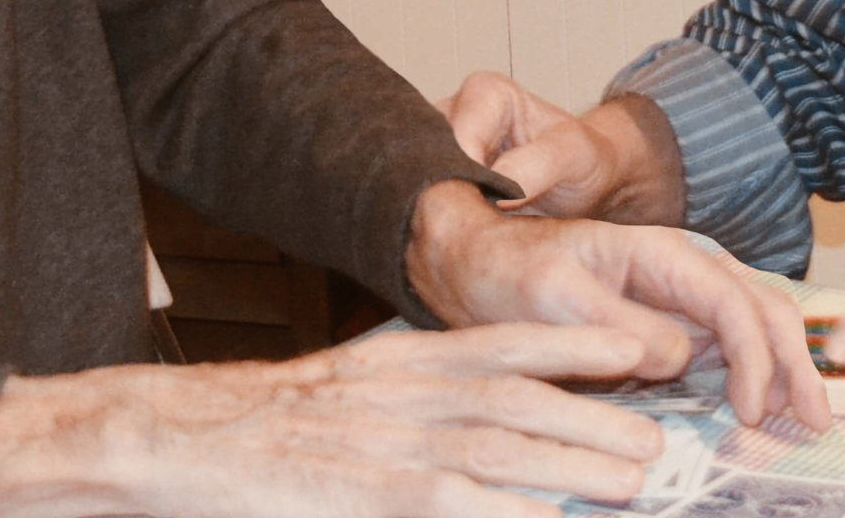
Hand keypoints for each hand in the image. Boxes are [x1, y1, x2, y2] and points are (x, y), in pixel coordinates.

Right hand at [0, 324, 664, 516]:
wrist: (185, 438)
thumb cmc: (267, 421)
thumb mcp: (350, 385)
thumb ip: (413, 393)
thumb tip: (471, 412)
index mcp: (402, 360)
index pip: (503, 344)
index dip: (573, 346)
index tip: (632, 350)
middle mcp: (407, 394)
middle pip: (521, 403)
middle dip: (597, 418)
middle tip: (659, 442)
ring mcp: (392, 447)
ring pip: (504, 452)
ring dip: (577, 464)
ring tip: (637, 479)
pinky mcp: (375, 497)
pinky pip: (458, 507)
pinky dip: (510, 511)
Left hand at [408, 180, 830, 433]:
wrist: (481, 263)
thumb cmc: (511, 272)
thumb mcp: (556, 297)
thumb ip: (620, 325)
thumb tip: (681, 357)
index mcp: (659, 252)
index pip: (730, 302)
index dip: (754, 358)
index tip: (752, 411)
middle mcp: (682, 268)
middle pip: (762, 308)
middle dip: (795, 362)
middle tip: (816, 422)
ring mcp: (681, 294)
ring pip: (756, 325)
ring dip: (785, 369)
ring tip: (804, 420)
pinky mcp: (673, 321)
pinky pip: (731, 343)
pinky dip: (758, 374)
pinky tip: (767, 408)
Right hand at [438, 72, 680, 224]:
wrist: (589, 183)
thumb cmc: (585, 160)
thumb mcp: (574, 155)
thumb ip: (538, 165)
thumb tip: (494, 191)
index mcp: (484, 93)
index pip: (455, 139)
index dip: (464, 181)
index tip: (485, 219)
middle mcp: (452, 113)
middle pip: (428, 159)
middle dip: (446, 200)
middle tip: (471, 239)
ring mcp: (438, 147)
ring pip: (419, 183)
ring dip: (438, 215)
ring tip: (464, 245)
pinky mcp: (436, 179)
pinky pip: (423, 201)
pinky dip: (438, 225)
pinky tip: (455, 248)